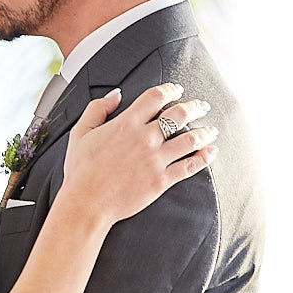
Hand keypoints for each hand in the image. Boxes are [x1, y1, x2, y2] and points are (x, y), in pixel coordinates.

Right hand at [59, 83, 216, 226]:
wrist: (86, 203)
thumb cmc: (81, 170)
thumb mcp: (81, 132)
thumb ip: (98, 108)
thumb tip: (116, 94)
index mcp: (126, 124)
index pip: (156, 97)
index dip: (170, 90)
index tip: (177, 90)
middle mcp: (145, 138)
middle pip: (179, 114)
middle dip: (194, 107)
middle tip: (201, 106)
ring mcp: (155, 160)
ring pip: (190, 139)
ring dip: (204, 131)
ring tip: (211, 129)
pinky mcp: (161, 180)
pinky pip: (189, 166)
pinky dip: (204, 157)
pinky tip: (211, 152)